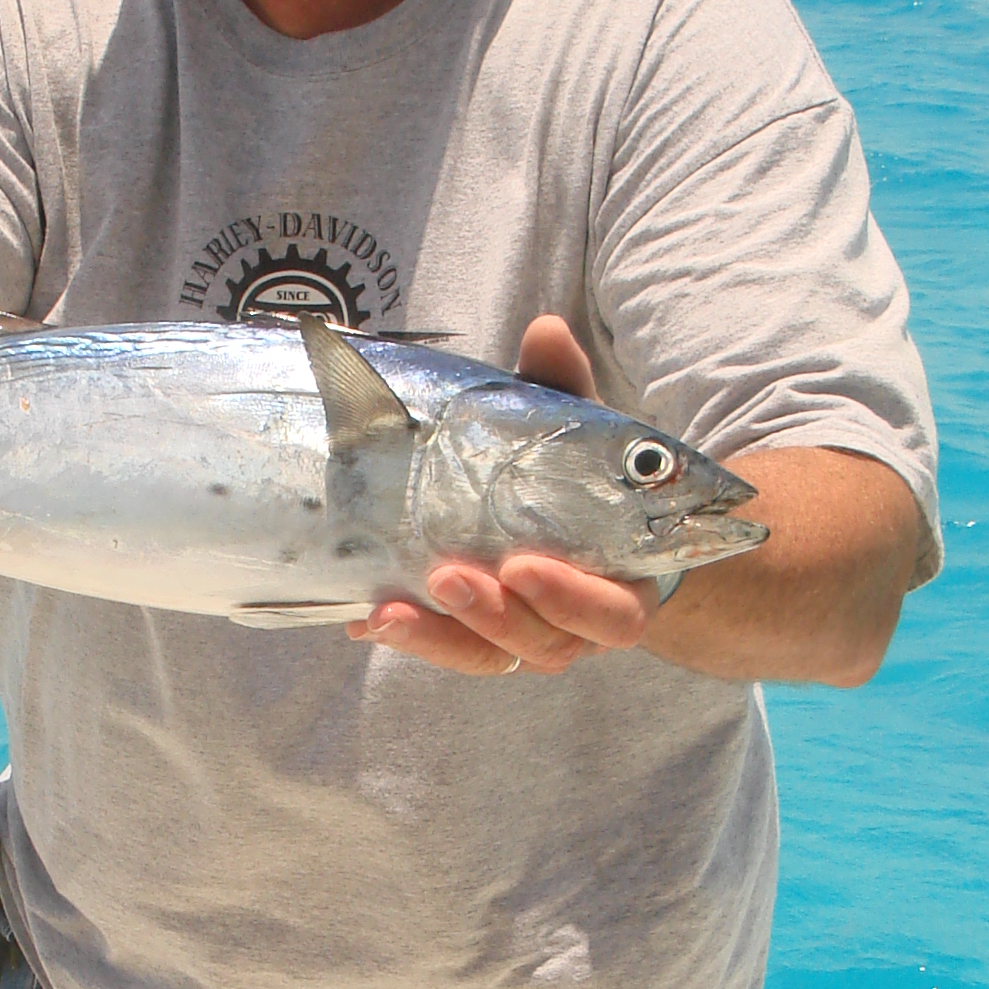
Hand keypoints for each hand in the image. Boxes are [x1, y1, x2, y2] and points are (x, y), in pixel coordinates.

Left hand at [349, 315, 663, 678]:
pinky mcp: (479, 640)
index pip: (612, 615)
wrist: (573, 516)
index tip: (521, 566)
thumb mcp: (576, 432)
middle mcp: (578, 625)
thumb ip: (564, 388)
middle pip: (546, 647)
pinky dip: (410, 636)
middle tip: (447, 578)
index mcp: (621, 583)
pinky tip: (366, 617)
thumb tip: (545, 331)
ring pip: (491, 657)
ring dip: (442, 638)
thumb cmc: (578, 475)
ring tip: (391, 611)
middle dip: (494, 617)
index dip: (570, 599)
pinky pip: (447, 649)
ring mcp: (527, 638)